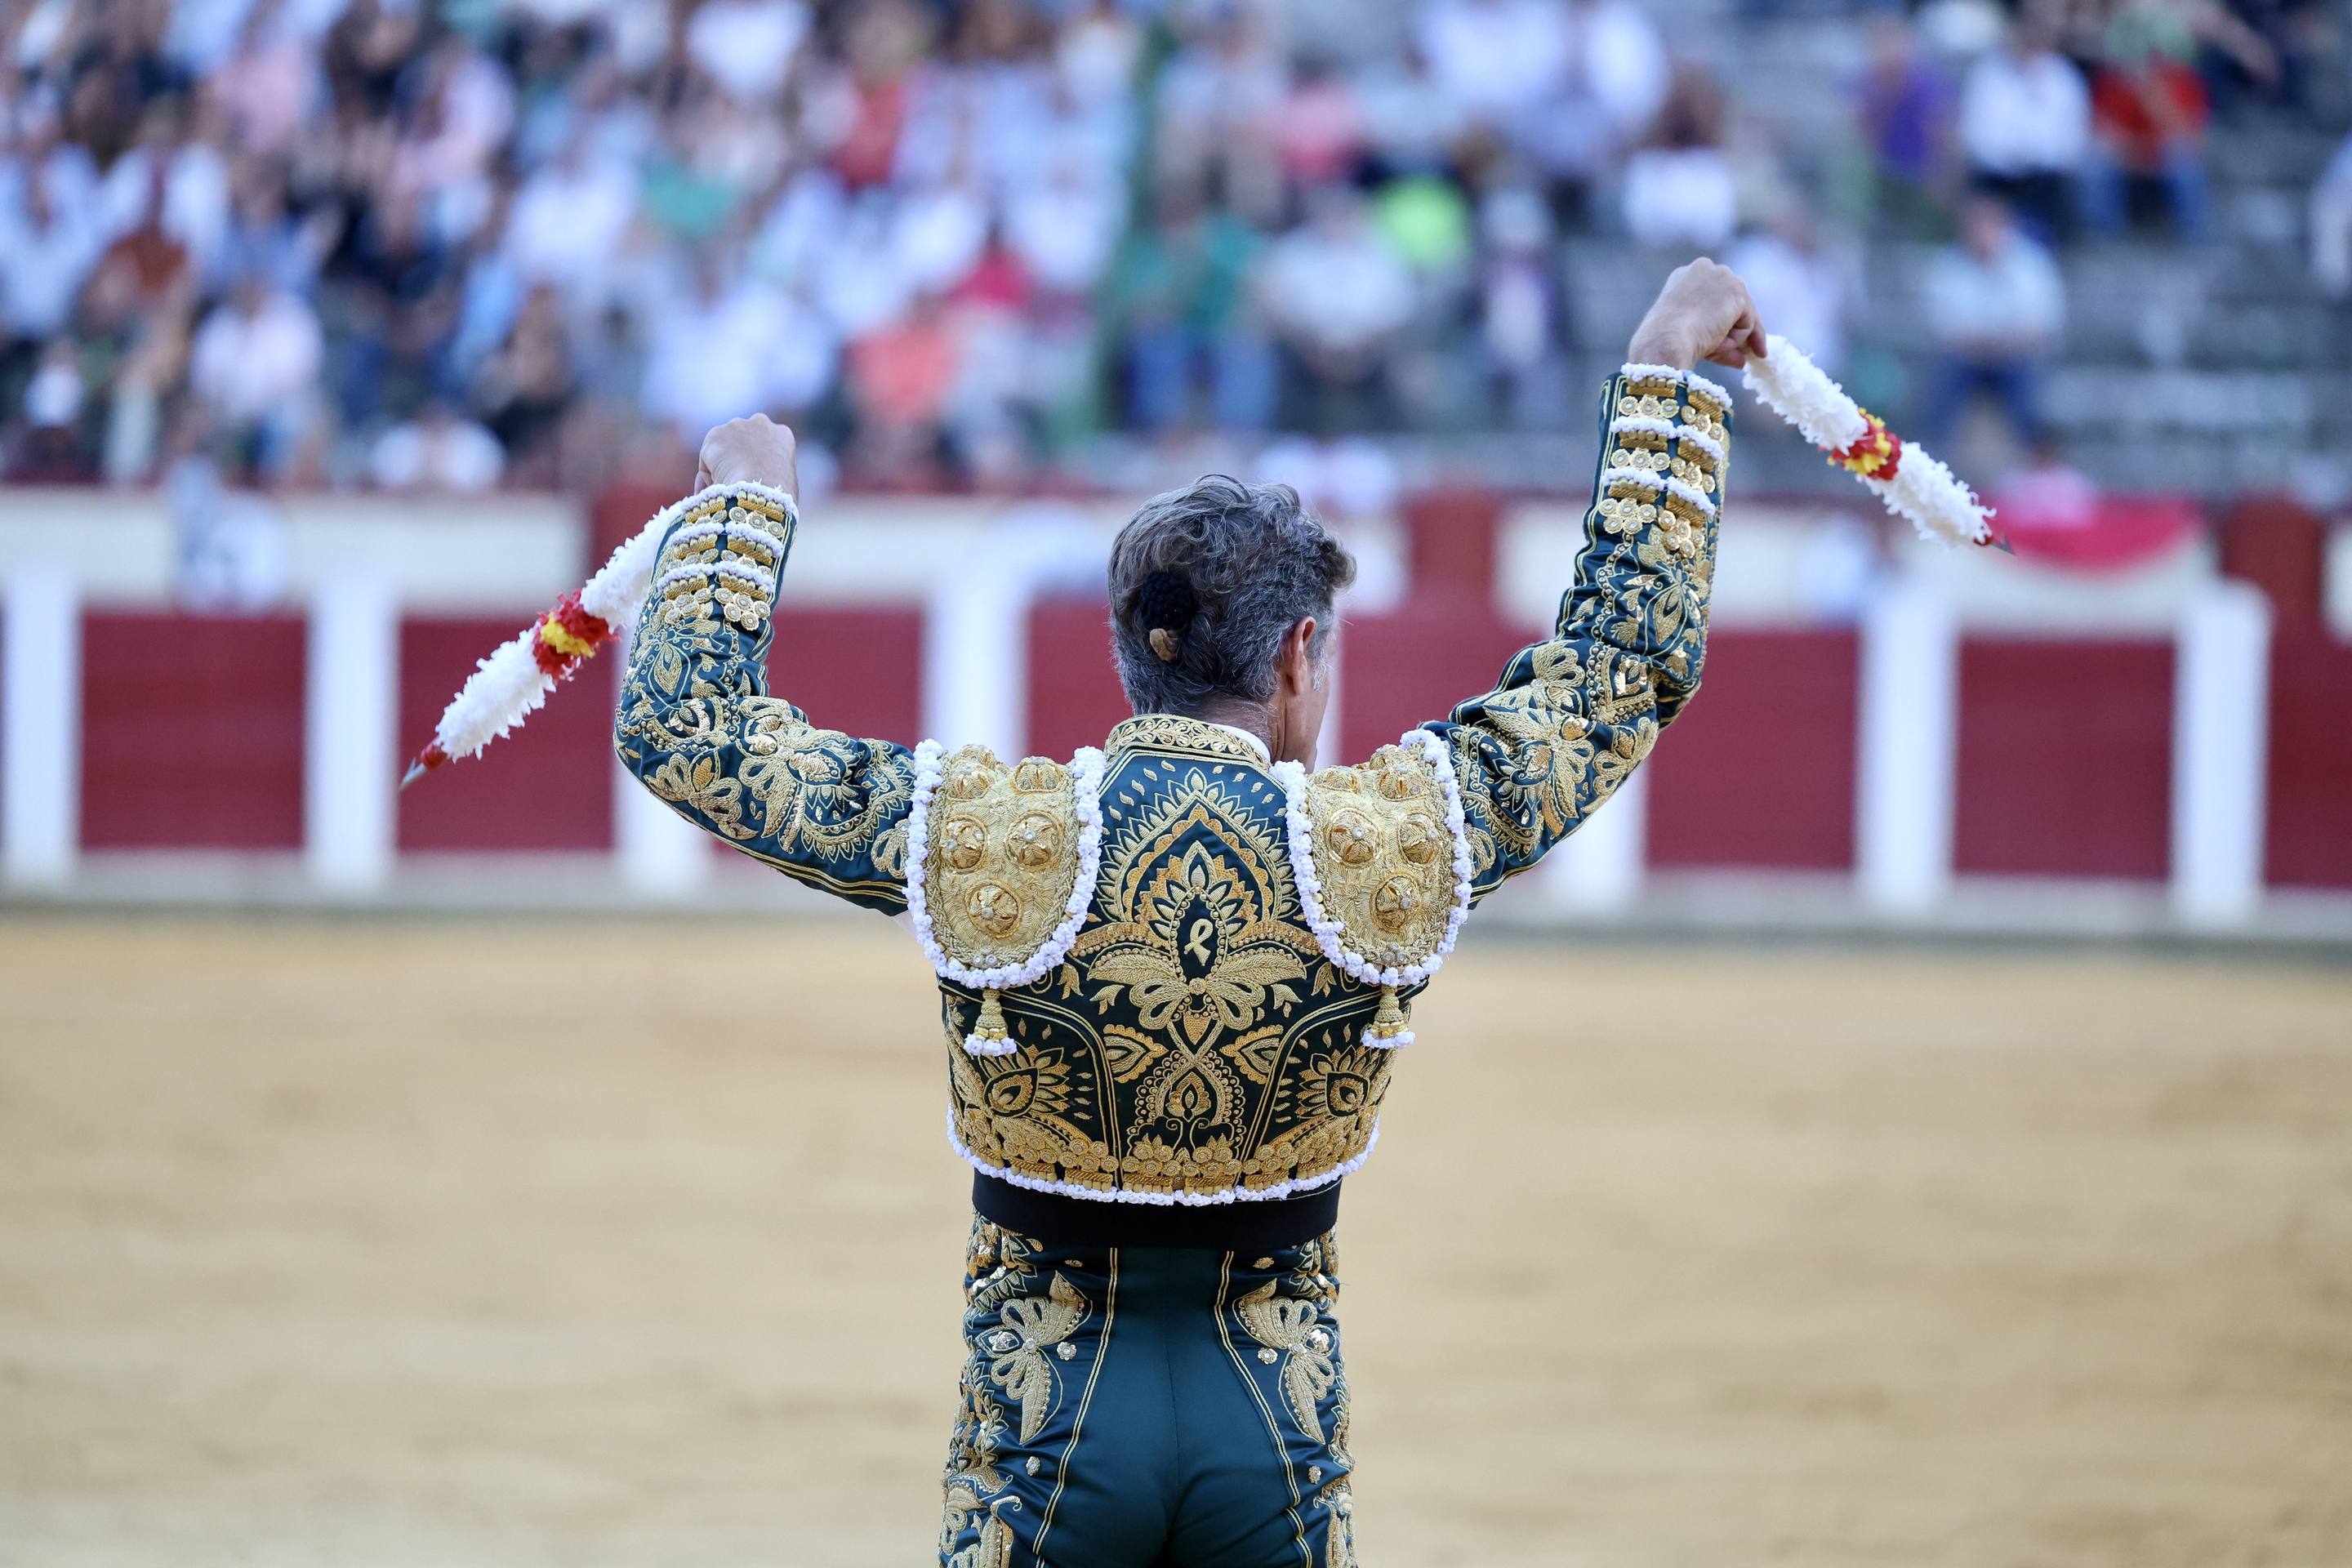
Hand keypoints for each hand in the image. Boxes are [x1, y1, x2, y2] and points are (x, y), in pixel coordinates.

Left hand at [695, 414, 798, 494]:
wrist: (758, 491)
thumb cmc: (778, 496)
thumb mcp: (786, 482)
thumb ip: (774, 473)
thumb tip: (756, 482)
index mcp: (782, 434)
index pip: (766, 443)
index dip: (757, 461)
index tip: (752, 478)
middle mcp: (760, 423)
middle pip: (744, 438)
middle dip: (738, 455)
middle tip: (736, 480)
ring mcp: (737, 426)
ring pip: (724, 447)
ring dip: (722, 465)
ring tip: (725, 488)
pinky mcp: (715, 435)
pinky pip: (707, 458)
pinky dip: (708, 474)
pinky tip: (717, 487)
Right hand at [1626, 257, 1767, 370]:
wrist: (1665, 341)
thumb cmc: (1666, 342)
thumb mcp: (1690, 336)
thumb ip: (1717, 341)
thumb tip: (1741, 361)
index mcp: (1685, 276)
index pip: (1714, 295)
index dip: (1723, 318)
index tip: (1728, 338)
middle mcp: (1705, 268)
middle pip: (1734, 300)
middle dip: (1741, 328)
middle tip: (1754, 353)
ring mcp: (1723, 277)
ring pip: (1741, 313)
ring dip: (1733, 338)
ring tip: (1713, 351)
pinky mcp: (1737, 291)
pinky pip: (1747, 323)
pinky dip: (1736, 339)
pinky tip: (1716, 343)